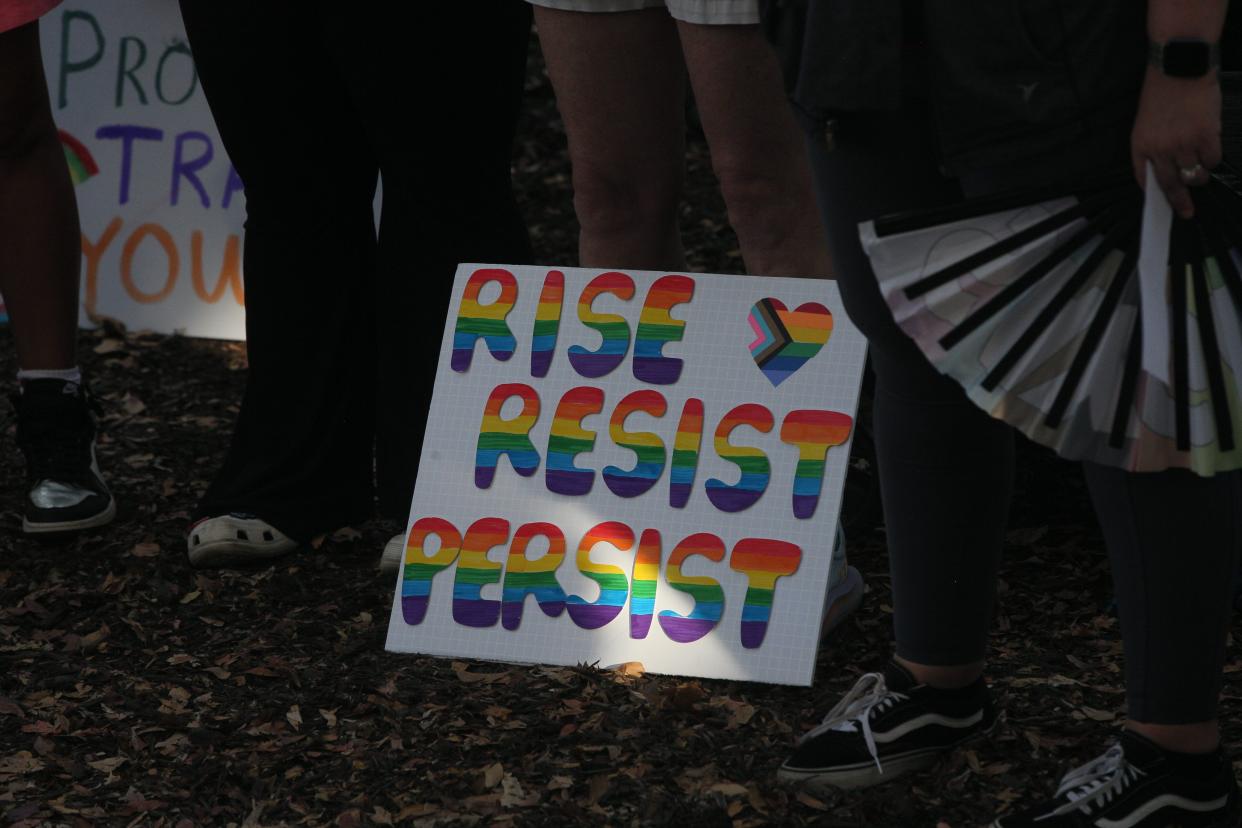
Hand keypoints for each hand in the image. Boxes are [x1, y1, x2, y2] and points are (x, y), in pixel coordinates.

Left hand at [1130, 66, 1221, 217]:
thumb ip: (1151, 146)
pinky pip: (1212, 160)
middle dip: (1179, 202)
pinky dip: (1212, 160)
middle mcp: (1160, 149)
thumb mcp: (1145, 122)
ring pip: (1194, 175)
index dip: (1154, 193)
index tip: (1163, 205)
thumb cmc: (1162, 91)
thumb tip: (1160, 169)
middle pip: (1170, 185)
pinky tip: (1210, 150)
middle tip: (1186, 212)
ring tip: (1200, 170)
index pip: (1144, 178)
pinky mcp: (1205, 136)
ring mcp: (1183, 144)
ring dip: (1199, 177)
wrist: (1179, 68)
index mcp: (1140, 145)